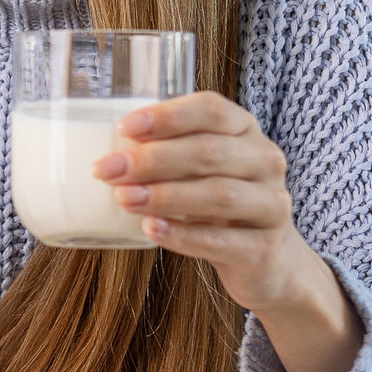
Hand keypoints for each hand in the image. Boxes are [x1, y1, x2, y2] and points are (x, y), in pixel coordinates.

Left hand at [96, 92, 362, 371]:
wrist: (268, 261)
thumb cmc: (215, 207)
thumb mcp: (196, 172)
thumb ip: (162, 155)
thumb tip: (99, 153)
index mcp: (244, 131)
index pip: (212, 110)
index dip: (168, 116)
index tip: (125, 127)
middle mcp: (265, 162)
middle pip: (209, 152)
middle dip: (153, 159)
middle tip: (107, 169)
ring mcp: (272, 205)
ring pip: (219, 194)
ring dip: (165, 195)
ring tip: (124, 199)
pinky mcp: (265, 248)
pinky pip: (223, 239)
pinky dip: (184, 234)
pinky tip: (151, 229)